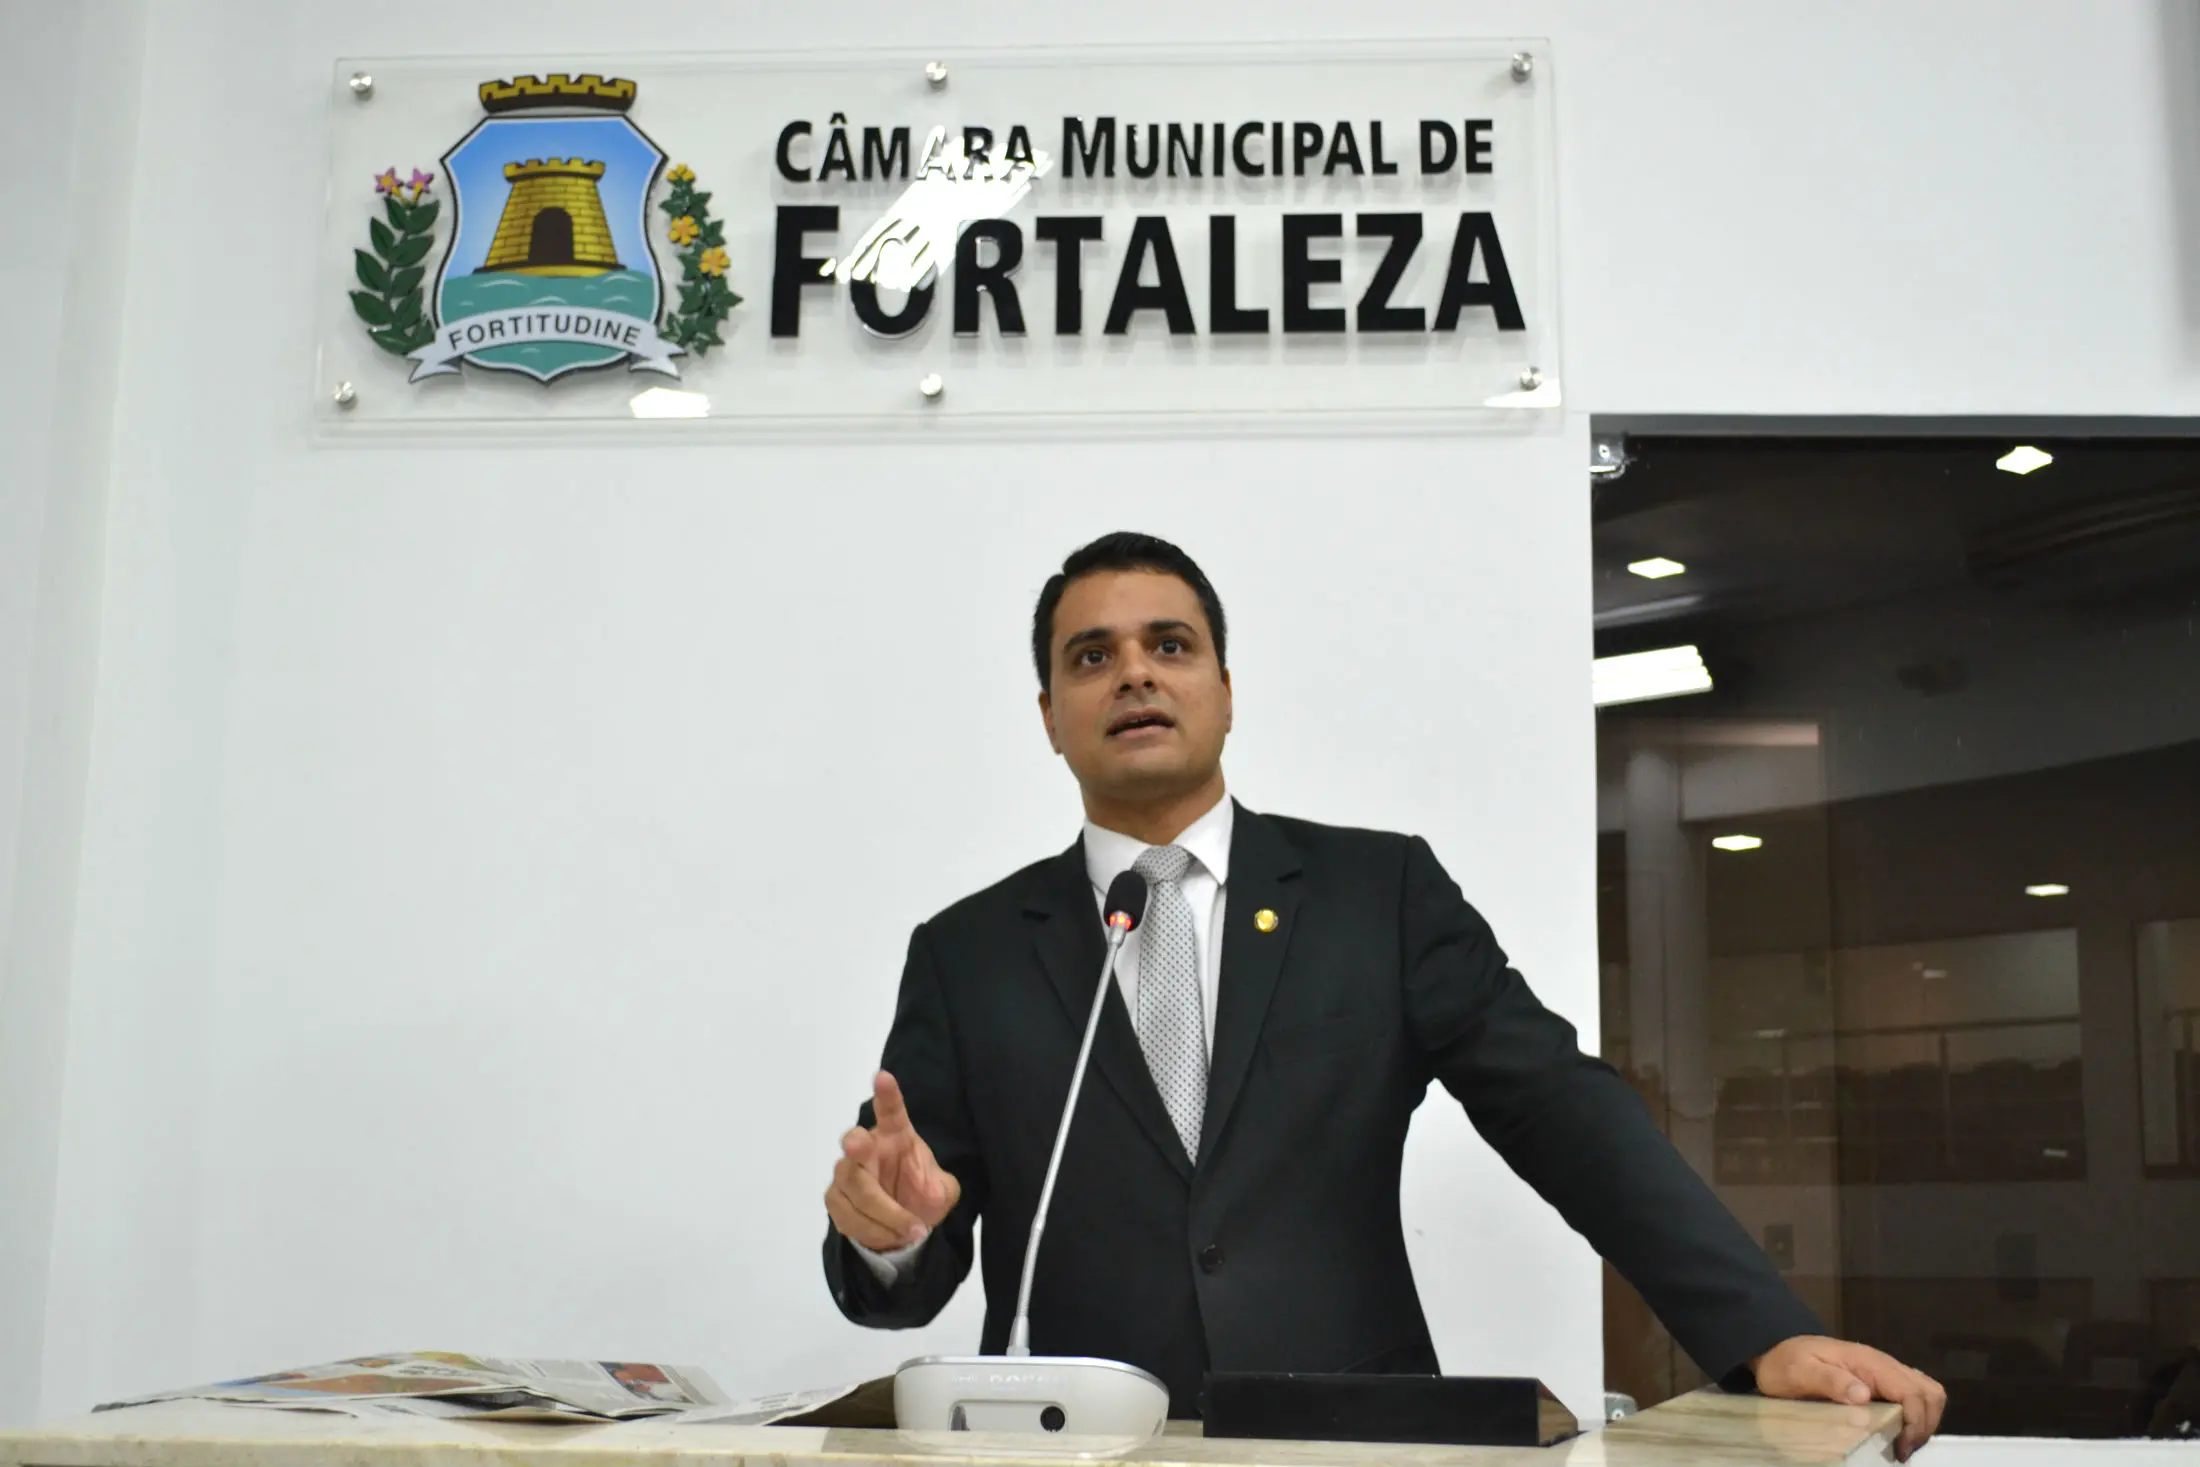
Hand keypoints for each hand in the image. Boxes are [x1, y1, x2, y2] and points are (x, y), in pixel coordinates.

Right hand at [823, 1071, 961, 1251]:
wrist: (902, 1228)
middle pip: (855, 1144)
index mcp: (896, 1135)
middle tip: (860, 1147)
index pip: (890, 1112)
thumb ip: (941, 1188)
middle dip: (857, 1147)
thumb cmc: (920, 1196)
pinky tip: (892, 1237)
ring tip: (913, 1230)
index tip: (883, 1077)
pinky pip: (847, 1214)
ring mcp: (847, 1173)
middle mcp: (868, 1148)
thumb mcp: (941, 1191)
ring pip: (853, 1187)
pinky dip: (872, 1229)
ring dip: (883, 1212)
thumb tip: (933, 1189)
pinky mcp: (836, 1199)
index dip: (887, 1096)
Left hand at [1751, 1335, 1945, 1459]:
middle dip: (1925, 1424)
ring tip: (1902, 1444)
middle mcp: (1884, 1365)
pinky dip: (1915, 1417)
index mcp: (1869, 1362)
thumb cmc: (1786, 1363)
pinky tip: (1896, 1433)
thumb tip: (1864, 1395)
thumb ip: (1830, 1381)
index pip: (1912, 1392)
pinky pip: (1913, 1397)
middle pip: (1929, 1392)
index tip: (1900, 1448)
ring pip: (1927, 1394)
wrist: (1776, 1349)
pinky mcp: (1881, 1382)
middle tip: (1902, 1449)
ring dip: (1924, 1422)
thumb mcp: (1800, 1372)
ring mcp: (1885, 1372)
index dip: (1916, 1423)